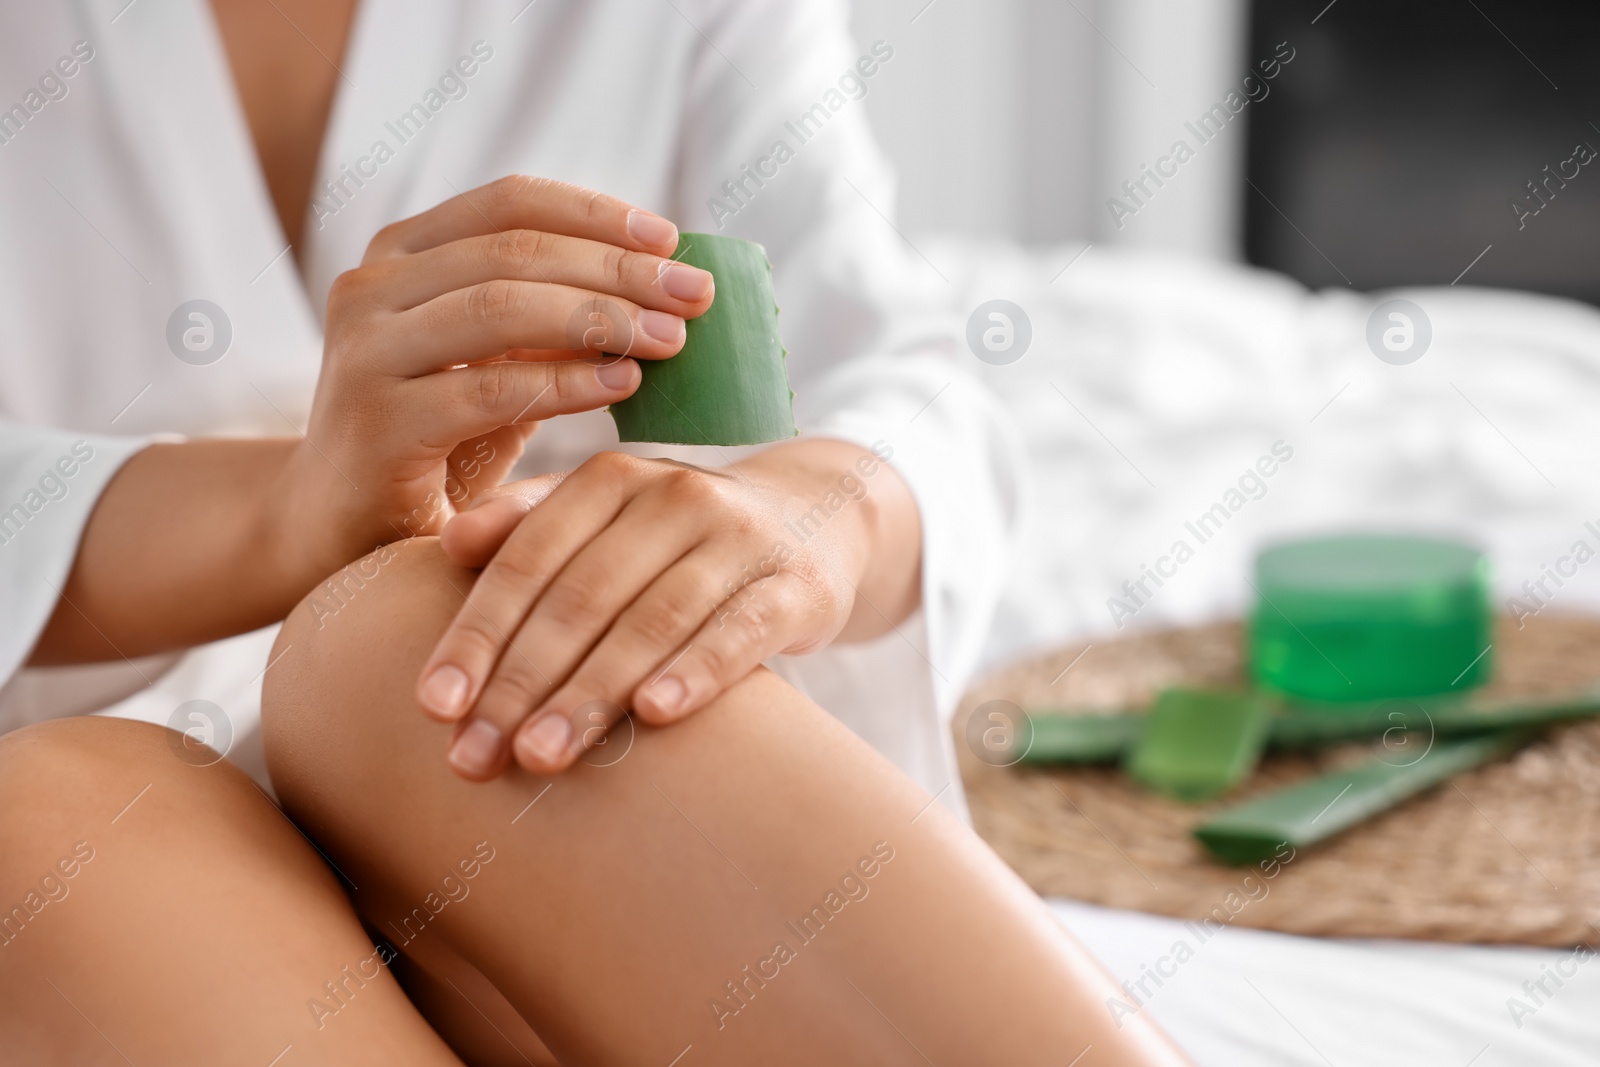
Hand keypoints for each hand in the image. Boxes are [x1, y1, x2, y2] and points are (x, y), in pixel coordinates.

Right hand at [272, 175, 715, 581]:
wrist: (337, 528)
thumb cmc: (436, 440)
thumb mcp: (498, 362)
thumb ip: (554, 320)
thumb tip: (665, 285)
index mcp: (401, 254)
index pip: (510, 202)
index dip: (597, 214)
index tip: (672, 241)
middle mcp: (371, 287)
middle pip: (515, 250)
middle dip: (617, 269)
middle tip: (694, 294)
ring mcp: (365, 351)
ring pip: (499, 308)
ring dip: (600, 318)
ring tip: (671, 339)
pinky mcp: (376, 421)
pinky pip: (488, 388)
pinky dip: (565, 383)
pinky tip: (624, 386)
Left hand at [413, 439, 920, 778]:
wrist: (818, 517)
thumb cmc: (681, 537)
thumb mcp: (609, 515)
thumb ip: (530, 525)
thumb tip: (449, 544)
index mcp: (611, 478)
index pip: (527, 560)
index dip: (476, 633)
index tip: (434, 706)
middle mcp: (673, 495)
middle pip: (580, 597)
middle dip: (519, 682)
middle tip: (472, 757)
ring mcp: (739, 538)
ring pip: (652, 619)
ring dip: (591, 692)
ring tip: (540, 757)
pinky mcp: (797, 585)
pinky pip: (741, 630)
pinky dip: (697, 670)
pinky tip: (654, 714)